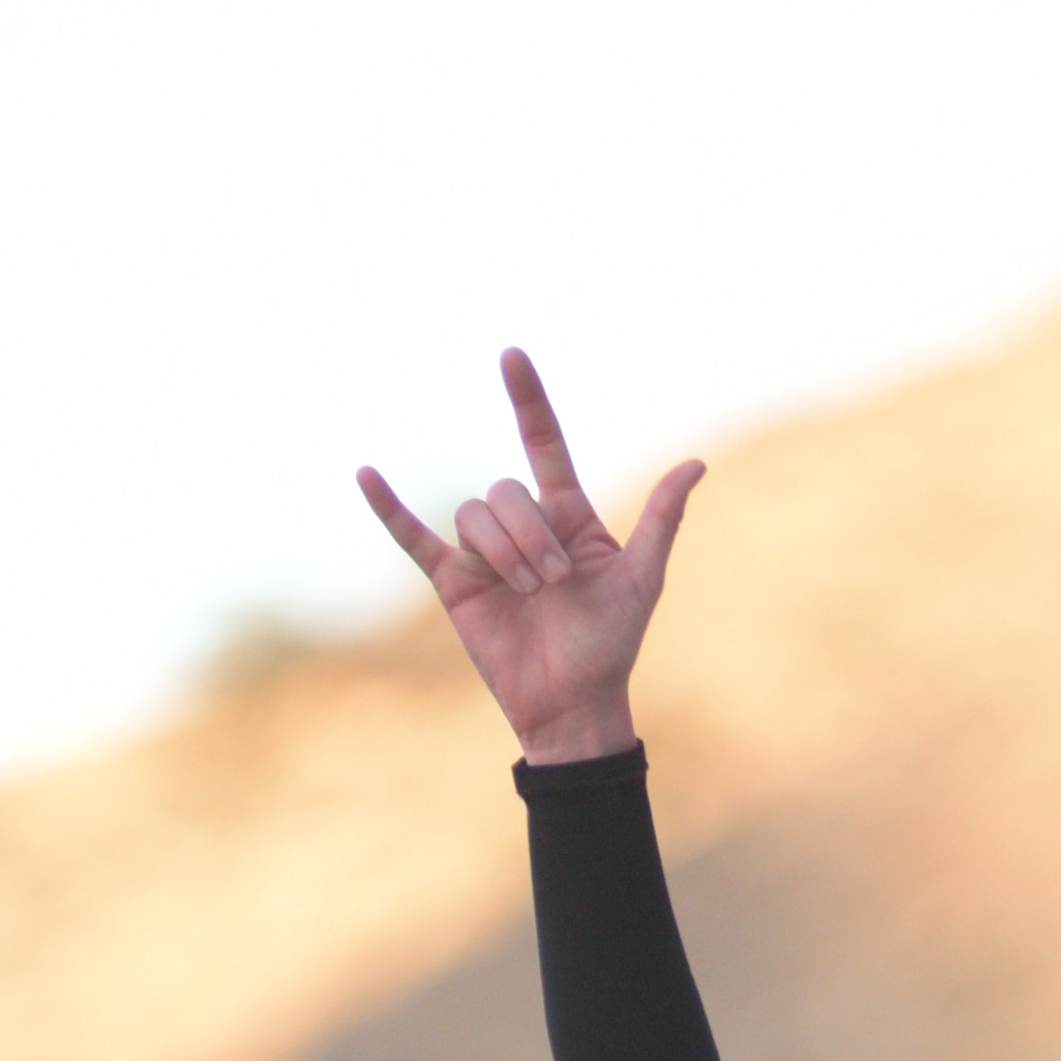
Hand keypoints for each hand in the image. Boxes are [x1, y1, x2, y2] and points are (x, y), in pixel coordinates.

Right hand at [357, 346, 703, 761]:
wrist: (572, 703)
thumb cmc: (611, 644)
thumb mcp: (642, 577)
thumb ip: (660, 518)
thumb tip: (695, 463)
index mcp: (566, 515)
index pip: (542, 443)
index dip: (527, 401)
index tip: (512, 357)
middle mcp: (522, 526)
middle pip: (506, 492)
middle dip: (530, 534)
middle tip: (554, 582)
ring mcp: (484, 554)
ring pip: (473, 515)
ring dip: (503, 551)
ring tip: (528, 593)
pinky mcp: (454, 584)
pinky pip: (413, 539)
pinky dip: (389, 509)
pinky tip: (365, 474)